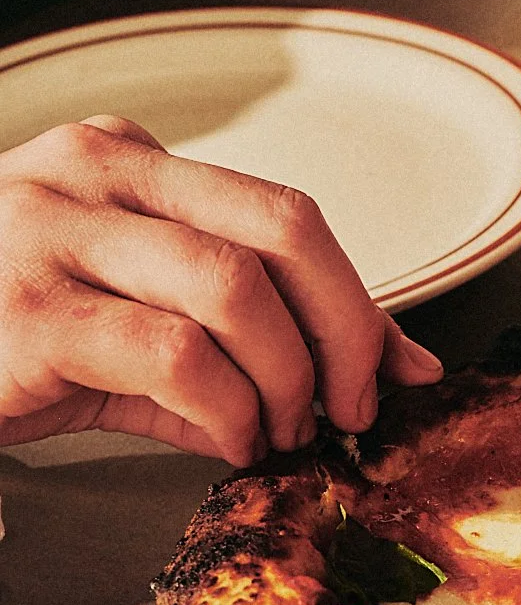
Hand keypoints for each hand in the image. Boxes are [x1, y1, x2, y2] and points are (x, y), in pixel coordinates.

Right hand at [0, 116, 441, 461]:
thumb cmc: (7, 348)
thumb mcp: (136, 329)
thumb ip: (254, 341)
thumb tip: (397, 370)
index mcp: (124, 163)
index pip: (284, 213)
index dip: (359, 299)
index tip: (389, 374)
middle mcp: (91, 174)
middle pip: (282, 230)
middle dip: (345, 331)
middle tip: (345, 409)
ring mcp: (52, 233)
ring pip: (234, 289)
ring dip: (284, 380)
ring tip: (276, 432)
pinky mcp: (28, 311)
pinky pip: (174, 354)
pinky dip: (226, 409)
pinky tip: (223, 442)